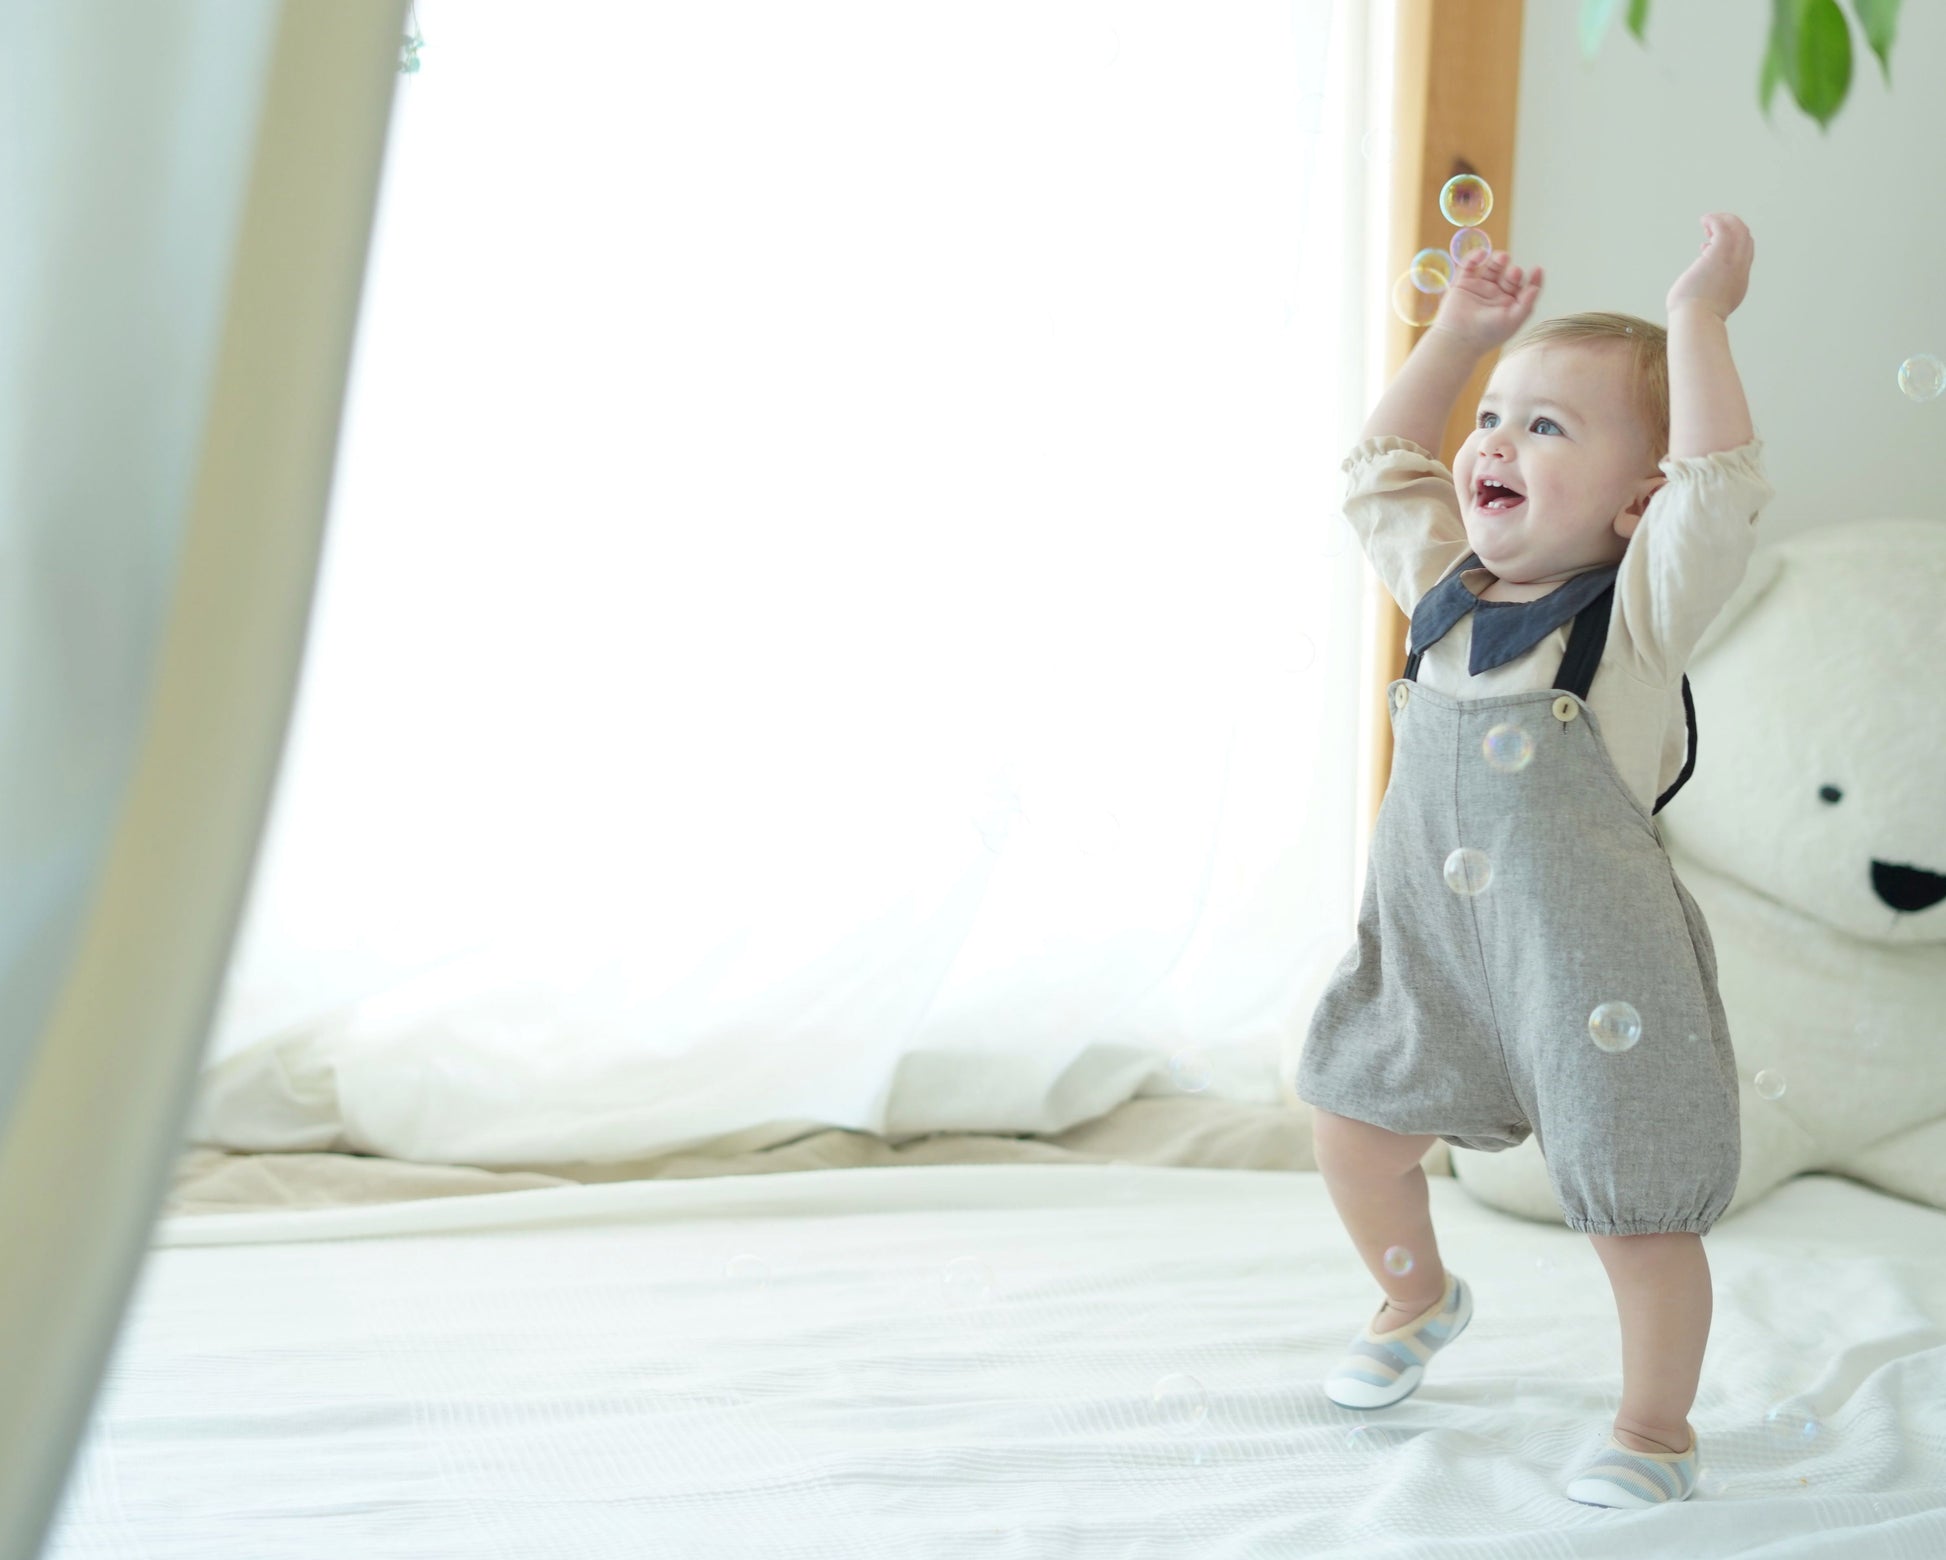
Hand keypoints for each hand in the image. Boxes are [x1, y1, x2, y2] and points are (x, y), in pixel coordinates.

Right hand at [1428, 248, 1543, 351]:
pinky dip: (1474, 257)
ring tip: (1502, 258)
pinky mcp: (1463, 283)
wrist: (1458, 339)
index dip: (1532, 278)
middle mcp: (1496, 295)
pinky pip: (1469, 266)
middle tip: (1514, 273)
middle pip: (1508, 276)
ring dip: (1498, 261)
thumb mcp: (1513, 321)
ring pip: (1491, 268)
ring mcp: (1479, 288)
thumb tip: (1536, 288)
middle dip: (1513, 273)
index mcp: (1509, 305)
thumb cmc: (1486, 334)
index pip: (1524, 288)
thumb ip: (1526, 304)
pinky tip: (1481, 254)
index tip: (1537, 270)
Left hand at [1666, 213, 1751, 319]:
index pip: (1743, 257)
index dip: (1729, 248)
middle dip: (1731, 229)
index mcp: (1738, 284)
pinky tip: (1704, 219)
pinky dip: (1715, 220)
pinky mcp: (1719, 254)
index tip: (1706, 249)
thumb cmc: (1692, 321)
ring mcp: (1732, 262)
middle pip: (1746, 240)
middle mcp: (1740, 271)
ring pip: (1739, 230)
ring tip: (1706, 220)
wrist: (1696, 321)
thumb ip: (1704, 296)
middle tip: (1710, 228)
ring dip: (1724, 221)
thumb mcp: (1704, 307)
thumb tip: (1693, 294)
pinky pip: (1724, 228)